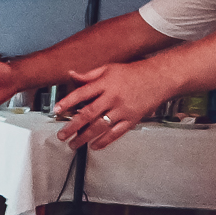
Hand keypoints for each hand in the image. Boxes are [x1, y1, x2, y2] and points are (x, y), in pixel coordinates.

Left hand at [54, 61, 170, 148]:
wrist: (158, 79)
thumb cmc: (132, 73)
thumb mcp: (109, 68)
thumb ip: (89, 75)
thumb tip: (71, 74)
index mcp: (105, 84)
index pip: (82, 93)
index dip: (68, 102)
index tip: (56, 110)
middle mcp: (113, 98)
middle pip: (89, 114)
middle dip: (72, 126)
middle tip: (61, 135)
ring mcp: (122, 110)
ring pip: (100, 127)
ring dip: (84, 138)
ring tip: (73, 144)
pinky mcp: (131, 120)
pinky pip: (116, 134)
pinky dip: (104, 142)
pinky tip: (94, 146)